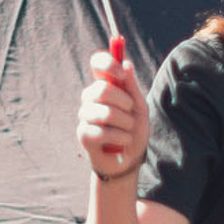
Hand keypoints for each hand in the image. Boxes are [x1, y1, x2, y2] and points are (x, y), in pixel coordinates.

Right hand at [77, 35, 147, 182]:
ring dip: (126, 124)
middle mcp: (90, 98)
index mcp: (104, 86)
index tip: (121, 73)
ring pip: (106, 113)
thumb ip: (132, 87)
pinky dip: (121, 138)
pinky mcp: (83, 135)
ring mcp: (85, 116)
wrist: (129, 159)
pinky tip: (123, 143)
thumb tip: (126, 64)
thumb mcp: (139, 107)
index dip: (107, 63)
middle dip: (124, 103)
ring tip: (128, 131)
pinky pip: (103, 132)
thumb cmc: (134, 130)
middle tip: (131, 112)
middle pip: (102, 89)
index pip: (97, 64)